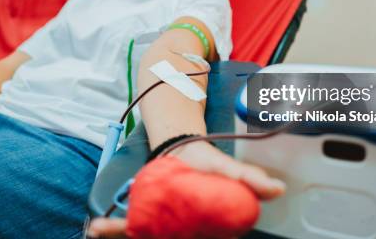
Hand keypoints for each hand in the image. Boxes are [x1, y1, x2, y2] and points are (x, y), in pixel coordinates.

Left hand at [88, 141, 284, 237]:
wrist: (186, 145)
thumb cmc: (206, 161)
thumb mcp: (225, 167)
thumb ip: (247, 178)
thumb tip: (277, 189)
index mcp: (204, 228)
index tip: (173, 238)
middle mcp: (182, 232)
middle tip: (110, 232)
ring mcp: (163, 226)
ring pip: (144, 238)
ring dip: (120, 235)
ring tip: (101, 230)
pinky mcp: (149, 216)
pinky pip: (132, 227)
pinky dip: (115, 229)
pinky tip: (98, 228)